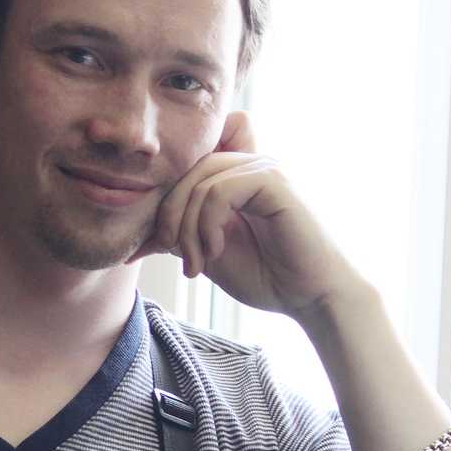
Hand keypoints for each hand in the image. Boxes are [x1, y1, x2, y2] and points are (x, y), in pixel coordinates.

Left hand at [132, 112, 357, 321]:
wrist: (312, 297)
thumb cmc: (269, 276)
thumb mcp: (209, 252)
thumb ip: (180, 234)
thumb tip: (137, 234)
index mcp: (238, 176)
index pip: (194, 153)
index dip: (171, 184)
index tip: (161, 236)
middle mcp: (252, 164)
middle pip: (188, 167)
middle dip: (169, 212)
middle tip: (170, 251)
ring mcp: (265, 168)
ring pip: (200, 179)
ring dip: (187, 225)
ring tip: (197, 262)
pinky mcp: (275, 181)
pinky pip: (220, 190)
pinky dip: (207, 223)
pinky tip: (215, 250)